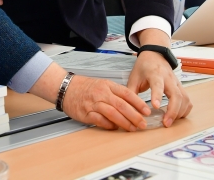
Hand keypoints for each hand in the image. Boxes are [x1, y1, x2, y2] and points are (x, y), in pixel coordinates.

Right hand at [29, 63, 148, 130]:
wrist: (66, 87)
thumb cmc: (85, 87)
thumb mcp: (103, 84)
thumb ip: (116, 94)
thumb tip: (132, 106)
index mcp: (108, 85)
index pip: (127, 94)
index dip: (138, 103)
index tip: (147, 111)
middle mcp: (101, 93)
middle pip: (122, 105)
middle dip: (135, 116)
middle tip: (143, 123)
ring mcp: (93, 103)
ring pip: (113, 114)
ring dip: (124, 122)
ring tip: (132, 128)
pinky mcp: (86, 113)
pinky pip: (100, 120)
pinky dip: (109, 125)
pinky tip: (115, 128)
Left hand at [127, 50, 192, 127]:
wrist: (155, 54)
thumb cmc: (143, 67)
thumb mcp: (133, 77)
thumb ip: (131, 93)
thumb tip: (129, 109)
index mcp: (155, 74)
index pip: (158, 85)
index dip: (157, 96)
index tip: (155, 106)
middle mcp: (168, 78)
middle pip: (176, 95)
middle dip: (173, 111)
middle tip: (166, 123)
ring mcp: (177, 82)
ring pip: (184, 98)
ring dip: (179, 112)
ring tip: (170, 122)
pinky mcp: (181, 87)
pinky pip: (187, 100)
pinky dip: (185, 110)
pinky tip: (177, 116)